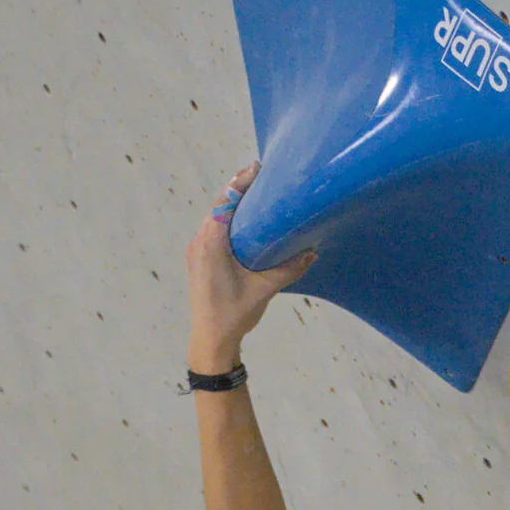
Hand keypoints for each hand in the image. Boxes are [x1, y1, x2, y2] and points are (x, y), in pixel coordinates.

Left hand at [184, 161, 315, 373]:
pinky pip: (212, 231)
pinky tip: (246, 223)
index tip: (258, 168)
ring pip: (214, 218)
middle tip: (263, 177)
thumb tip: (314, 251)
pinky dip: (228, 221)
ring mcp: (195, 250)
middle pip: (218, 205)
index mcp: (211, 242)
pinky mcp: (198, 260)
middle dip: (239, 190)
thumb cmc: (234, 314)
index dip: (241, 183)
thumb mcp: (265, 289)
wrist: (210, 341)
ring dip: (233, 206)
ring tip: (258, 196)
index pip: (225, 202)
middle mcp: (199, 241)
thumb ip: (289, 268)